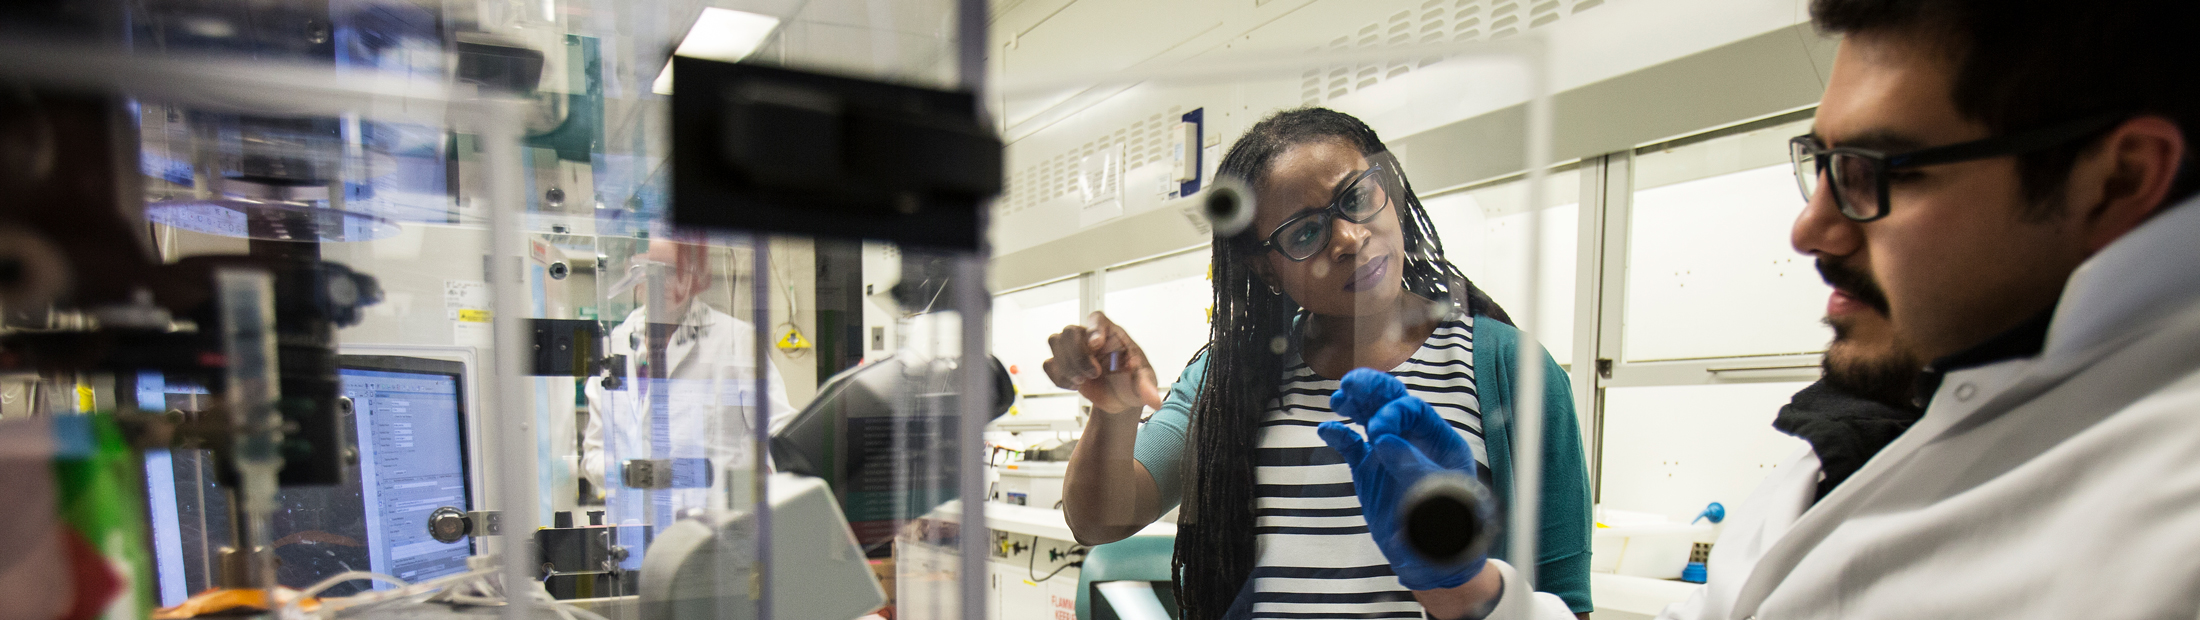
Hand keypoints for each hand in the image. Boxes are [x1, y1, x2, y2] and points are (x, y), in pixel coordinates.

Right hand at [1042, 312, 1162, 416]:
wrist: (1120, 399)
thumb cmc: (1133, 382)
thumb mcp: (1144, 382)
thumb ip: (1147, 388)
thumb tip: (1154, 400)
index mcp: (1112, 335)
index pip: (1097, 319)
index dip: (1094, 328)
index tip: (1096, 344)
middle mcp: (1090, 338)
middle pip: (1070, 331)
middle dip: (1078, 355)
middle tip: (1093, 374)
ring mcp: (1074, 350)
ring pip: (1055, 341)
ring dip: (1066, 365)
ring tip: (1081, 381)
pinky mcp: (1063, 365)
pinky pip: (1048, 364)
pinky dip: (1058, 377)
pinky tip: (1074, 385)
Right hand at [1319, 369, 1487, 590]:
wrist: (1434, 561)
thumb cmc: (1449, 527)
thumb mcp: (1439, 497)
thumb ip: (1412, 466)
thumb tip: (1382, 440)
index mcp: (1439, 440)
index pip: (1414, 410)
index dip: (1393, 413)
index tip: (1378, 433)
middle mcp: (1413, 440)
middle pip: (1391, 403)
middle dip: (1371, 390)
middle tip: (1350, 384)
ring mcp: (1388, 453)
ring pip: (1369, 418)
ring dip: (1354, 404)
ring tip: (1339, 399)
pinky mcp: (1368, 470)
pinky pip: (1351, 446)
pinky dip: (1338, 435)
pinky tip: (1326, 430)